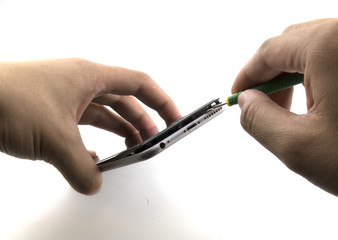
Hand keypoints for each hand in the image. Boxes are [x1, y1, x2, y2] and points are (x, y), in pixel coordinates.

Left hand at [0, 58, 180, 194]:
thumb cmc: (5, 97)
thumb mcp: (53, 138)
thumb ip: (80, 167)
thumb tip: (93, 183)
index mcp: (89, 77)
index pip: (138, 83)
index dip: (161, 101)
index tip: (174, 117)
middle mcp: (80, 84)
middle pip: (124, 101)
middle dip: (142, 121)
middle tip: (153, 141)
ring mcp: (66, 98)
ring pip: (104, 114)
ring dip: (119, 131)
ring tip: (131, 149)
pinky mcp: (52, 112)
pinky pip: (83, 126)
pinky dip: (92, 143)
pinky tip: (93, 158)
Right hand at [232, 15, 337, 201]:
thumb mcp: (299, 147)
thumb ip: (258, 120)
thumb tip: (246, 103)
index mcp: (330, 45)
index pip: (267, 51)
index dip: (246, 76)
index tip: (238, 96)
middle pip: (292, 45)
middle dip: (271, 76)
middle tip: (264, 107)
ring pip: (316, 47)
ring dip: (297, 74)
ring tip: (297, 109)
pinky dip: (322, 73)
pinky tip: (327, 100)